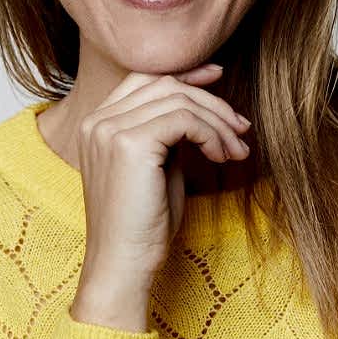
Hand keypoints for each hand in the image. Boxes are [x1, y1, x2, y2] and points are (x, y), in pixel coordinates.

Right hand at [69, 64, 251, 331]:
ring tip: (236, 152)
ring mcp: (109, 130)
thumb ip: (169, 134)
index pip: (144, 79)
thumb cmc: (143, 225)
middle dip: (210, 102)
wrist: (123, 265)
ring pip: (179, 100)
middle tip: (240, 129)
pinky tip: (222, 158)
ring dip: (218, 123)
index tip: (217, 77)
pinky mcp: (129, 144)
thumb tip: (202, 108)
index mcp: (97, 124)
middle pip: (165, 84)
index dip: (184, 74)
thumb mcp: (158, 168)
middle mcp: (98, 120)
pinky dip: (211, 134)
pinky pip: (184, 119)